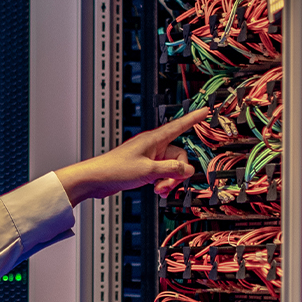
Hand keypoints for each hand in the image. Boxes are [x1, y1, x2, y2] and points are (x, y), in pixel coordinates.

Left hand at [54, 107, 212, 201]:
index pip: (179, 126)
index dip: (193, 119)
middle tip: (165, 184)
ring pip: (171, 167)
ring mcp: (149, 157)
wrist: (96, 180)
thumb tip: (188, 170)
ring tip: (158, 189)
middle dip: (176, 173)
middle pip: (179, 156)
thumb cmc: (115, 169)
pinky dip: (162, 182)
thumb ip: (171, 170)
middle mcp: (153, 146)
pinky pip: (162, 173)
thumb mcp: (148, 171)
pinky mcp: (145, 168)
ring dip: (169, 180)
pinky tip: (156, 190)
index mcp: (154, 140)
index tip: (205, 111)